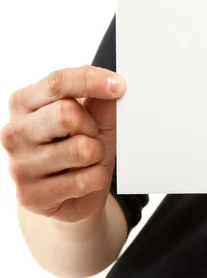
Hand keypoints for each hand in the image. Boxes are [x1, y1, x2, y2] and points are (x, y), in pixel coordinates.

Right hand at [0, 66, 126, 222]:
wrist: (73, 196)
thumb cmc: (82, 147)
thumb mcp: (95, 120)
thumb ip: (100, 102)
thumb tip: (113, 84)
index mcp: (24, 103)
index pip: (57, 83)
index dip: (91, 81)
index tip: (120, 85)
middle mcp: (14, 131)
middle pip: (66, 114)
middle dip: (93, 126)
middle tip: (94, 136)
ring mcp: (19, 165)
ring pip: (80, 150)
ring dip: (97, 154)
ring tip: (89, 159)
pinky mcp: (30, 195)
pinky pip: (83, 180)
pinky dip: (96, 179)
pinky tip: (85, 180)